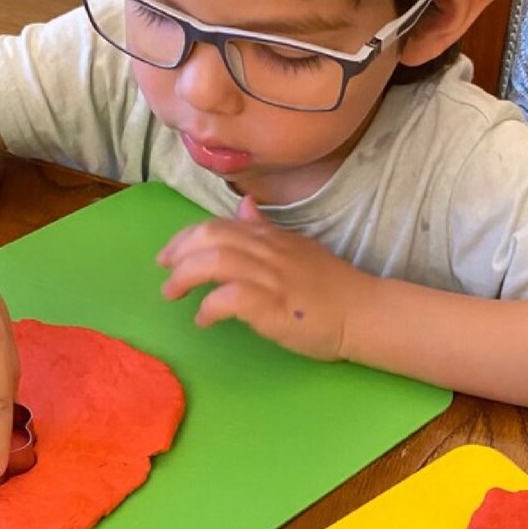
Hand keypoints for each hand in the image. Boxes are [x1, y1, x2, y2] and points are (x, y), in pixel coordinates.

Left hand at [156, 196, 373, 360]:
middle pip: (210, 236)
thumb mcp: (297, 248)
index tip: (170, 254)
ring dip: (185, 277)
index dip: (186, 237)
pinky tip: (204, 319)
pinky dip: (209, 307)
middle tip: (164, 273)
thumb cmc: (331, 288)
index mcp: (271, 236)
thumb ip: (266, 230)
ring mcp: (270, 277)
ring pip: (215, 261)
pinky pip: (230, 298)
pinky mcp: (273, 305)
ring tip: (173, 295)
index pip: (219, 225)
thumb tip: (244, 209)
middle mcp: (268, 250)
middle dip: (178, 252)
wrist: (363, 313)